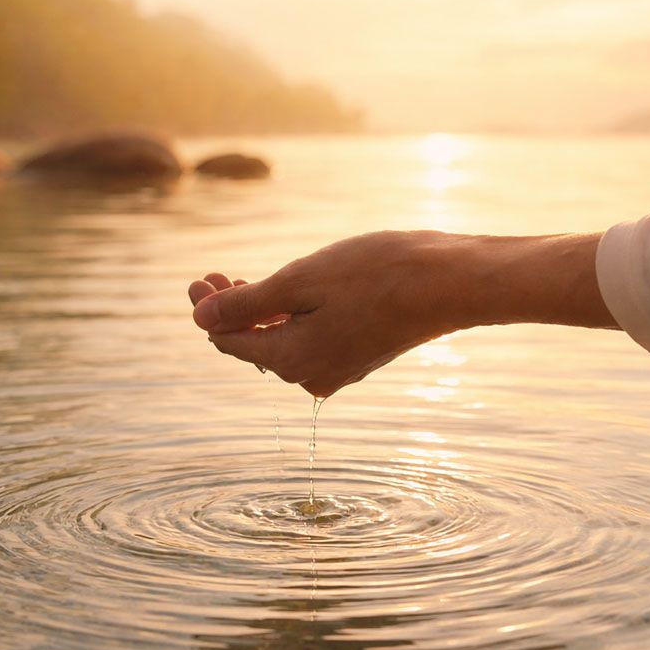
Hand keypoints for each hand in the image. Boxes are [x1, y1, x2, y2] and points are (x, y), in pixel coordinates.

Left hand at [188, 230, 613, 397]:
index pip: (230, 342)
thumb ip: (247, 304)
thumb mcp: (301, 281)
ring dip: (262, 312)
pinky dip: (294, 317)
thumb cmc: (377, 274)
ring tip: (247, 279)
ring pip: (284, 342)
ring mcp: (338, 370)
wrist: (451, 282)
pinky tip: (292, 293)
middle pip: (255, 346)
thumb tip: (201, 319)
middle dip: (232, 310)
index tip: (199, 276)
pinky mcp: (360, 356)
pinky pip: (312, 340)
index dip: (208, 310)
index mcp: (293, 361)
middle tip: (213, 273)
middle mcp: (312, 376)